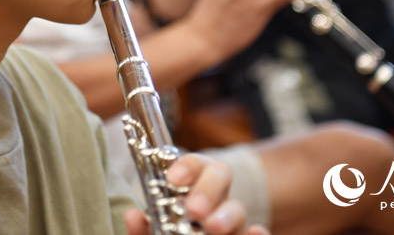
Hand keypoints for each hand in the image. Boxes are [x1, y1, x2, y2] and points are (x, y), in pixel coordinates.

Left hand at [124, 154, 270, 234]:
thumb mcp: (152, 232)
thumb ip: (143, 228)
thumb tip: (134, 215)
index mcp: (189, 187)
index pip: (195, 164)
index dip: (187, 167)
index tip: (173, 179)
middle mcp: (213, 199)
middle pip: (220, 176)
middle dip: (208, 189)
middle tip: (193, 209)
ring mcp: (230, 221)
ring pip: (238, 208)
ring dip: (226, 215)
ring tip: (212, 228)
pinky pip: (259, 233)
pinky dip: (259, 233)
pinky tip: (257, 232)